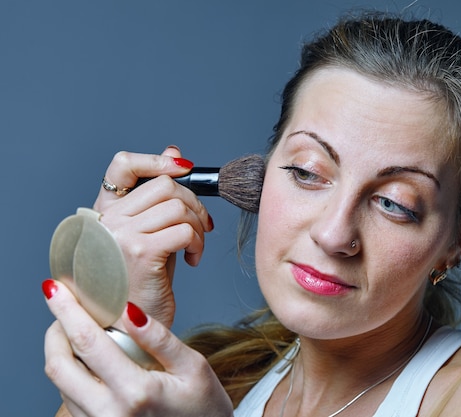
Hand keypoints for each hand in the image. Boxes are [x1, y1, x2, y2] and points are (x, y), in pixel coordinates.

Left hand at [43, 280, 232, 416]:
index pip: (89, 343)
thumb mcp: (193, 366)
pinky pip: (71, 399)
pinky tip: (90, 360)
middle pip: (58, 366)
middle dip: (55, 331)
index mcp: (135, 392)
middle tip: (65, 309)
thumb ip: (159, 339)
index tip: (54, 288)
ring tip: (79, 331)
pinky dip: (72, 373)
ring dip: (61, 352)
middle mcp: (109, 413)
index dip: (68, 310)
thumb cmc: (204, 407)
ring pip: (60, 384)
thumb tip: (129, 309)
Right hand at [94, 146, 212, 325]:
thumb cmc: (137, 284)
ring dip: (198, 226)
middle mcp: (108, 219)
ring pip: (179, 206)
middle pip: (165, 185)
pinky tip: (192, 260)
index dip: (157, 160)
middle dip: (194, 203)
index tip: (184, 167)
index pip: (123, 165)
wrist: (127, 330)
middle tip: (203, 227)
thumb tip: (175, 153)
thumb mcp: (148, 234)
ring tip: (195, 247)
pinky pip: (185, 230)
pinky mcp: (141, 252)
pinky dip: (198, 243)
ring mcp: (121, 234)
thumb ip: (158, 199)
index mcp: (105, 212)